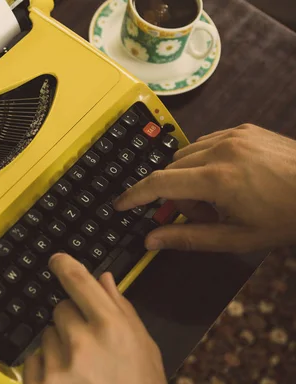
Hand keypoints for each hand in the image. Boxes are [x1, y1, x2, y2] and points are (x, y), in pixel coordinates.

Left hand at [23, 253, 168, 383]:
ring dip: (58, 347)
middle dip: (71, 321)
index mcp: (111, 328)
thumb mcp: (143, 348)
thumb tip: (103, 279)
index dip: (64, 265)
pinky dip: (46, 368)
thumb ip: (122, 309)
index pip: (78, 281)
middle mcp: (81, 343)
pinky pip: (33, 360)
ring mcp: (57, 367)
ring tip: (81, 372)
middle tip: (89, 347)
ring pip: (46, 335)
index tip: (56, 260)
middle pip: (59, 309)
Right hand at [114, 124, 295, 252]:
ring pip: (185, 155)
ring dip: (188, 177)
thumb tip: (151, 240)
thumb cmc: (288, 217)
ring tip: (217, 197)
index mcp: (218, 180)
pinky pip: (205, 142)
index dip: (135, 195)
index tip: (120, 205)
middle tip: (201, 215)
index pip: (160, 184)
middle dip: (176, 195)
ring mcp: (233, 135)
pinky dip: (203, 161)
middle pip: (172, 170)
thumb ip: (189, 237)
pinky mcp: (243, 128)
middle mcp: (221, 150)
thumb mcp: (238, 238)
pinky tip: (226, 178)